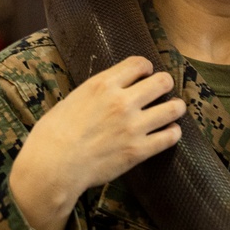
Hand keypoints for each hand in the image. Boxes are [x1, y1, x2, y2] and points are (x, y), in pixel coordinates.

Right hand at [10, 56, 185, 229]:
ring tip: (174, 110)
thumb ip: (96, 92)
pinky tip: (170, 132)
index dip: (146, 67)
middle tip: (163, 90)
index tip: (146, 74)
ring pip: (173, 109)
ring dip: (175, 107)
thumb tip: (110, 91)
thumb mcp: (73, 99)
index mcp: (103, 85)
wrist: (54, 165)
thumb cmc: (53, 134)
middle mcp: (122, 101)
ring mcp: (133, 126)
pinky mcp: (139, 150)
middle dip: (165, 84)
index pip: (139, 64)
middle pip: (162, 82)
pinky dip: (173, 133)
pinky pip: (170, 137)